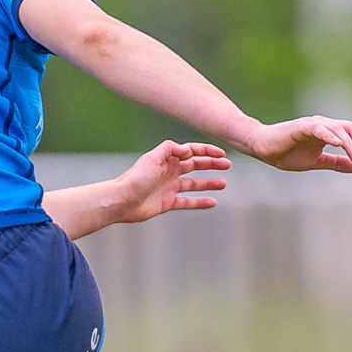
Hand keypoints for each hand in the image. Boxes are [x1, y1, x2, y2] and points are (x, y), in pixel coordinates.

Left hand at [114, 141, 229, 222]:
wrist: (123, 200)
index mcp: (167, 159)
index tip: (222, 153)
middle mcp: (170, 171)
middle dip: (212, 164)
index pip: (191, 151)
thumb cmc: (136, 178)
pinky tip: (213, 201)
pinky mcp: (168, 202)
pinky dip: (200, 201)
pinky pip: (188, 201)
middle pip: (195, 166)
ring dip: (209, 183)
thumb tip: (187, 149)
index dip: (207, 151)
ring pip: (194, 184)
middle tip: (228, 166)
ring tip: (224, 184)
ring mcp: (170, 187)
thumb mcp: (153, 158)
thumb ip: (170, 149)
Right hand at [246, 116, 351, 172]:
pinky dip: (330, 135)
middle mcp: (323, 125)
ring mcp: (313, 125)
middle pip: (350, 128)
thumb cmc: (287, 154)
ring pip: (338, 129)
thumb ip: (336, 163)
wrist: (263, 149)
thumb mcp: (317, 162)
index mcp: (328, 132)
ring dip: (350, 144)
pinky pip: (319, 129)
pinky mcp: (301, 127)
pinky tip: (338, 144)